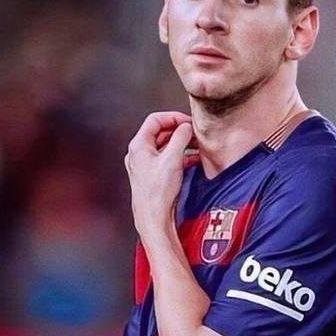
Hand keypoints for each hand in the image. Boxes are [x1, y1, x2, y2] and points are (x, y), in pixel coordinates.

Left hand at [124, 111, 192, 240]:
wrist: (153, 217)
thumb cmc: (158, 192)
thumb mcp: (173, 158)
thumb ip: (180, 137)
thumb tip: (186, 126)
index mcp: (139, 145)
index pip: (155, 119)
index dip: (173, 117)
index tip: (188, 122)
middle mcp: (138, 153)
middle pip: (160, 132)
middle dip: (179, 131)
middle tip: (194, 133)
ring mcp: (144, 165)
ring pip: (164, 146)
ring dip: (181, 144)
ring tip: (197, 145)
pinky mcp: (152, 175)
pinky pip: (166, 159)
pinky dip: (180, 156)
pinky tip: (193, 159)